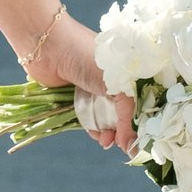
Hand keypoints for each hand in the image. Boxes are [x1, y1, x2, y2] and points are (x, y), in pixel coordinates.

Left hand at [26, 13, 134, 152]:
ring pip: (107, 118)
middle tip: (124, 146)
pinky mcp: (76, 97)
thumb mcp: (117, 85)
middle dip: (125, 131)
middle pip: (124, 113)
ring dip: (110, 133)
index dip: (143, 122)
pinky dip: (95, 130)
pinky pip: (89, 119)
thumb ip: (127, 115)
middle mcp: (113, 81)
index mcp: (126, 72)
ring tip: (108, 141)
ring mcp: (94, 89)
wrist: (48, 46)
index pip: (141, 102)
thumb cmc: (87, 58)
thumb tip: (131, 145)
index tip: (143, 141)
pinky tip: (98, 136)